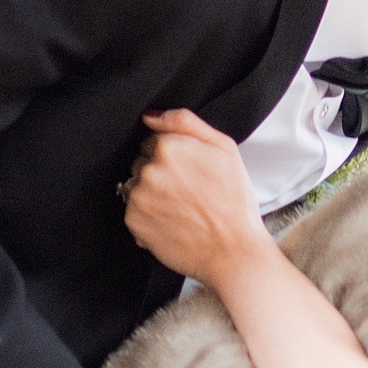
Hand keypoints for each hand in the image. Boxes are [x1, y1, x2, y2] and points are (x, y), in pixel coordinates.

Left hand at [123, 109, 265, 283]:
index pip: (155, 140)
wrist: (233, 251)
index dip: (175, 155)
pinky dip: (149, 215)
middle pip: (142, 161)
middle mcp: (148, 169)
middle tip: (188, 192)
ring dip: (152, 194)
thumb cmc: (234, 200)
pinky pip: (134, 210)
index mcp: (169, 147)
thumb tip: (150, 116)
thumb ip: (185, 122)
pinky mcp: (133, 221)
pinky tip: (172, 222)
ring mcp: (138, 197)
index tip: (191, 171)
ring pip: (137, 185)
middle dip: (160, 172)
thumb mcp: (224, 148)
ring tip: (181, 209)